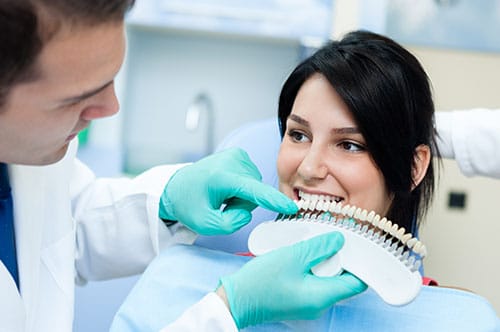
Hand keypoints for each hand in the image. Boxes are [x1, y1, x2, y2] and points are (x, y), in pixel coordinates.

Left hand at [159, 148, 297, 234]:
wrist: (179, 186)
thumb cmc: (189, 204)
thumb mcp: (205, 224)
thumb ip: (230, 224)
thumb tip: (246, 212)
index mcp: (221, 177)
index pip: (253, 190)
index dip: (273, 200)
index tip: (291, 206)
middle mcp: (231, 161)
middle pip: (254, 194)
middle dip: (241, 205)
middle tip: (221, 204)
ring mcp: (236, 155)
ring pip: (255, 187)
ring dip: (241, 197)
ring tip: (222, 194)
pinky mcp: (240, 155)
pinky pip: (252, 180)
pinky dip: (242, 188)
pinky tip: (226, 187)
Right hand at [218, 232, 366, 328]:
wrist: (235, 300)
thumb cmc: (261, 282)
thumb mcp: (293, 257)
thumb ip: (319, 248)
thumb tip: (340, 241)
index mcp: (322, 296)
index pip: (357, 283)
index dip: (360, 263)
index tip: (357, 245)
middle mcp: (319, 303)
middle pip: (342, 279)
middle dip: (339, 257)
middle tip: (329, 237)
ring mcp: (308, 302)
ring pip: (326, 278)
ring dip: (322, 260)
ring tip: (312, 243)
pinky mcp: (297, 298)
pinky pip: (313, 281)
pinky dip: (311, 267)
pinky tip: (300, 254)